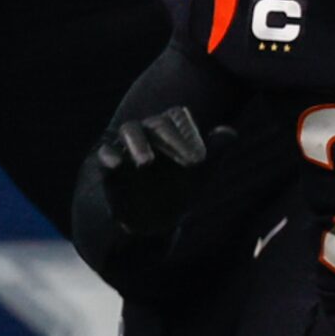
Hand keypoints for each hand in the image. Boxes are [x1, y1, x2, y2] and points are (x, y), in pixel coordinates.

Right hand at [96, 104, 236, 235]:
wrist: (152, 218)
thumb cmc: (180, 187)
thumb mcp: (202, 171)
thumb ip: (216, 150)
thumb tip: (228, 132)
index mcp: (170, 128)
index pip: (178, 117)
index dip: (189, 133)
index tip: (198, 161)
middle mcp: (148, 130)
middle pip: (156, 123)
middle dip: (170, 140)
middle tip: (187, 164)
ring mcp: (127, 145)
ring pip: (129, 130)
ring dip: (138, 144)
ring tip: (146, 163)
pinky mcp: (109, 164)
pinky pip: (106, 153)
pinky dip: (110, 156)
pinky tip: (118, 165)